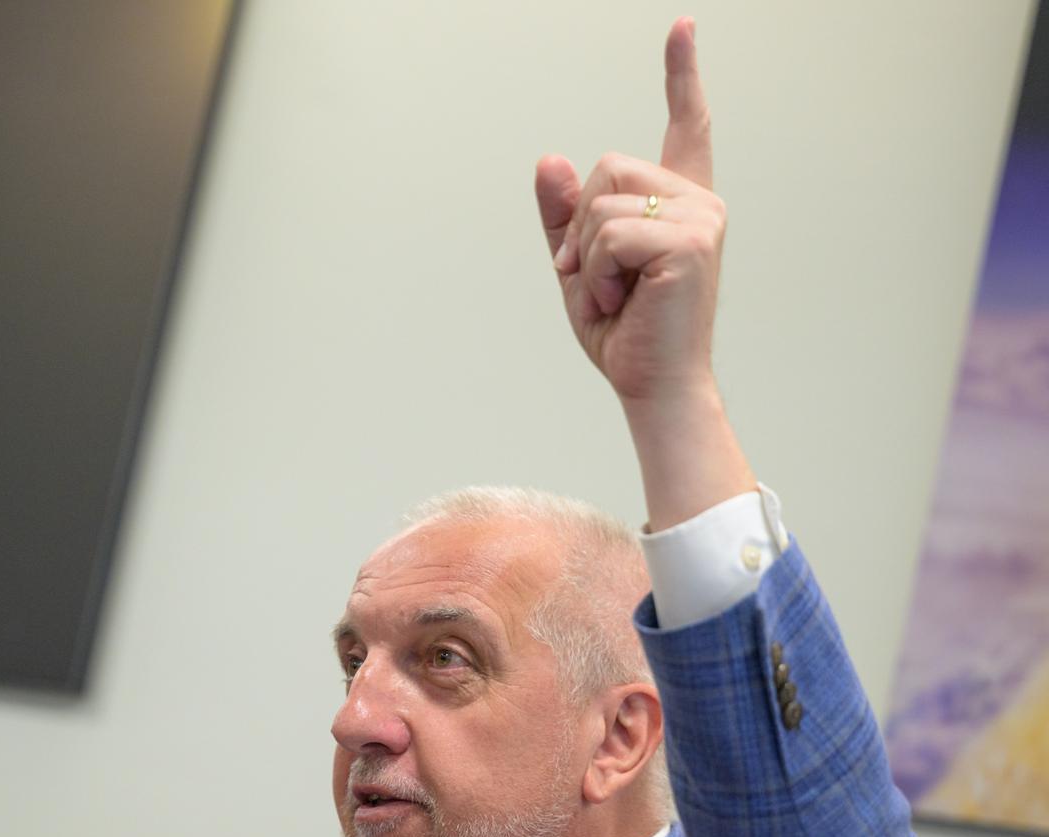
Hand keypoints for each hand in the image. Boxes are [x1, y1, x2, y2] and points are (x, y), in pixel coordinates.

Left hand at [535, 17, 754, 530]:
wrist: (652, 385)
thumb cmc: (625, 334)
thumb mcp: (581, 268)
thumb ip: (565, 216)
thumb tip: (549, 158)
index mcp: (678, 204)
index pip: (685, 127)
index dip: (682, 76)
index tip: (681, 27)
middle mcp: (698, 201)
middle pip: (608, 165)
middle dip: (581, 226)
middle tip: (595, 280)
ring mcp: (701, 217)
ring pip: (604, 200)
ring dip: (589, 257)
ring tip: (615, 297)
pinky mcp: (692, 240)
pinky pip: (611, 233)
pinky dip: (600, 274)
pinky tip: (622, 302)